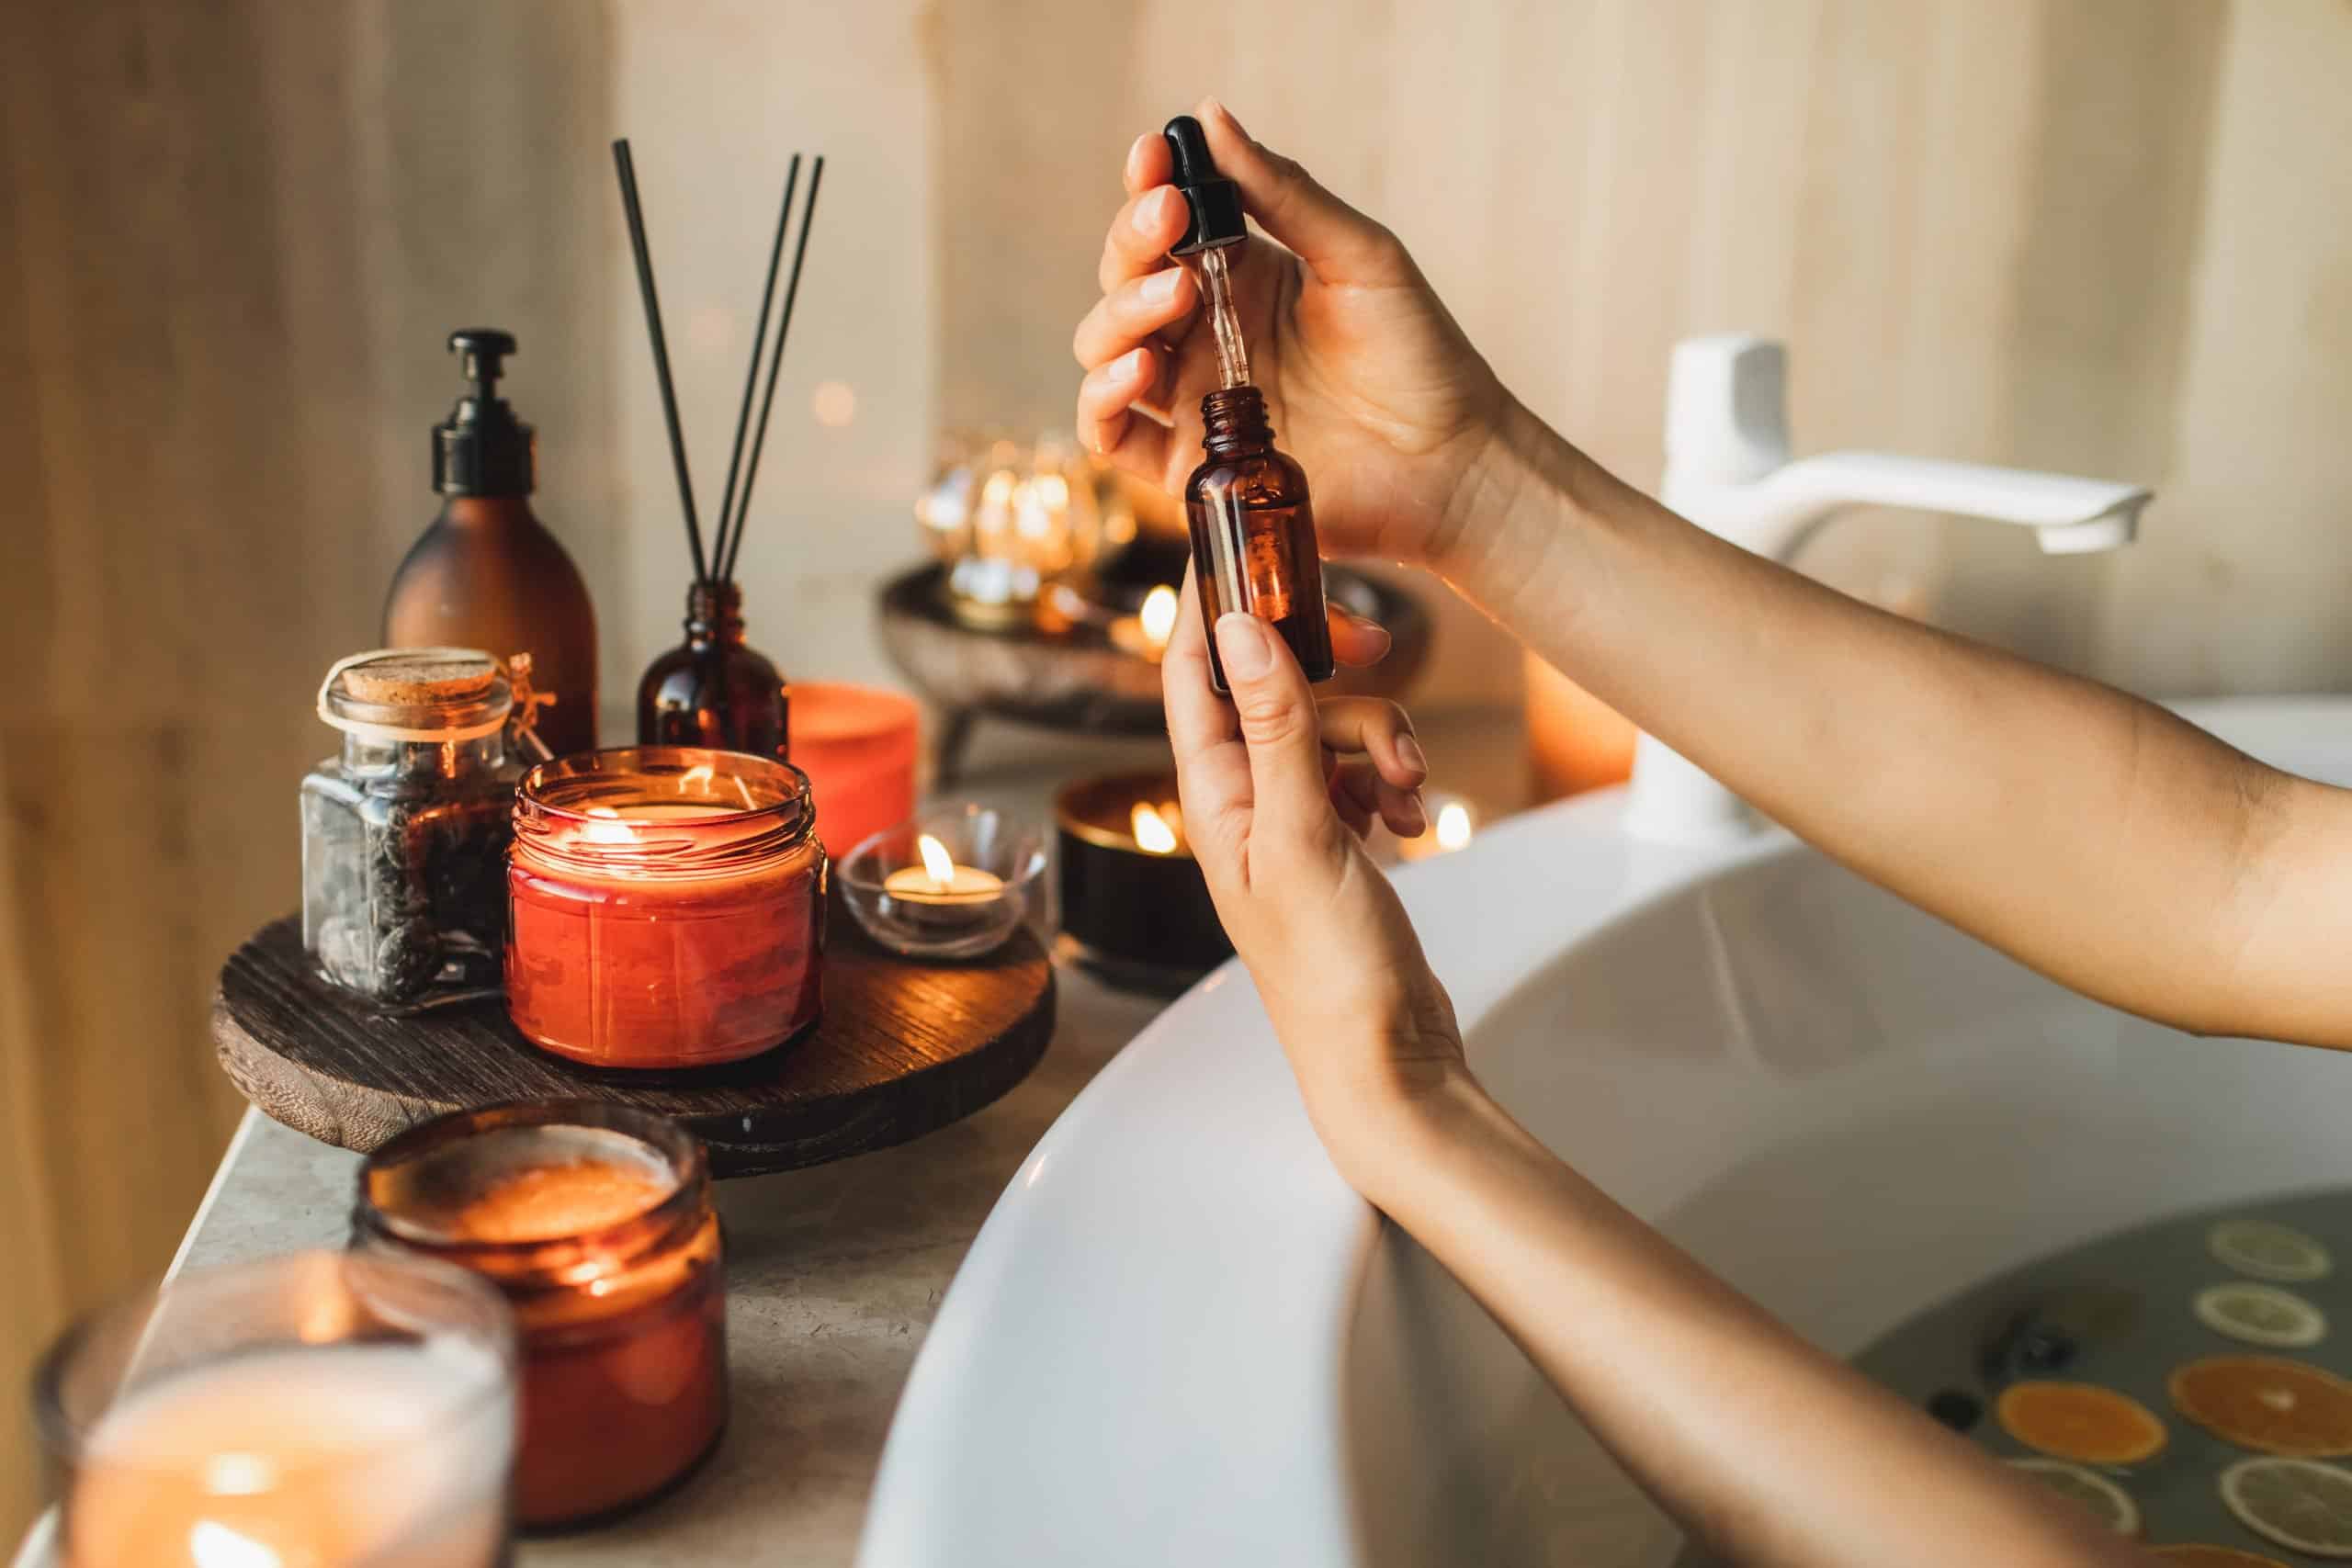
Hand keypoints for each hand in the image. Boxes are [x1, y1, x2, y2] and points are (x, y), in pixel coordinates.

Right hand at [1074, 99, 1505, 570]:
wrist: (1450, 461)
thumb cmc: (1418, 356)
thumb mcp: (1359, 257)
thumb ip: (1284, 195)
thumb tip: (1213, 117)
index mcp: (1239, 277)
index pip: (1166, 225)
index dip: (1148, 185)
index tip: (1156, 155)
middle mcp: (1204, 335)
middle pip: (1124, 280)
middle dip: (1135, 243)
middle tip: (1172, 222)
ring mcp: (1192, 400)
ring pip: (1105, 349)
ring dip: (1120, 313)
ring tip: (1176, 295)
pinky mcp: (1186, 467)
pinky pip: (1111, 434)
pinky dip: (1101, 399)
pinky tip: (1136, 371)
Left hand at [1163, 577, 1469, 1180]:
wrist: (1385, 1055)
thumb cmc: (1330, 969)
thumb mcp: (1305, 832)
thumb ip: (1275, 727)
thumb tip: (1238, 626)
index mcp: (1210, 794)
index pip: (1189, 670)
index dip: (1212, 602)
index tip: (1247, 541)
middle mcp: (1240, 801)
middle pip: (1277, 689)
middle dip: (1340, 688)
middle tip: (1387, 680)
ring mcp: (1289, 820)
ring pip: (1331, 729)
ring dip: (1382, 742)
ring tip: (1412, 794)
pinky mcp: (1335, 839)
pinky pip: (1361, 773)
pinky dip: (1392, 780)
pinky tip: (1414, 819)